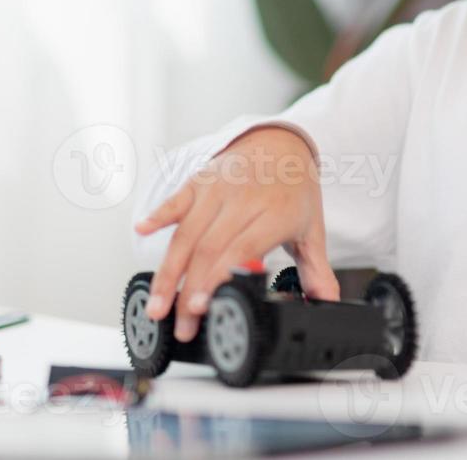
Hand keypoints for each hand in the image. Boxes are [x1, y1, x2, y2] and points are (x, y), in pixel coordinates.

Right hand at [134, 126, 338, 341]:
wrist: (282, 142)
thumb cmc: (295, 191)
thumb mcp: (311, 231)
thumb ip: (317, 272)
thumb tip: (326, 307)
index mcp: (274, 215)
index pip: (240, 250)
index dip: (217, 279)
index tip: (202, 308)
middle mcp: (243, 200)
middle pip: (208, 249)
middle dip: (188, 291)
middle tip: (180, 325)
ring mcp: (217, 189)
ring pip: (186, 233)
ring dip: (168, 272)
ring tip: (156, 305)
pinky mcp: (200, 181)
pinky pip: (176, 200)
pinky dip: (158, 215)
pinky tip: (141, 231)